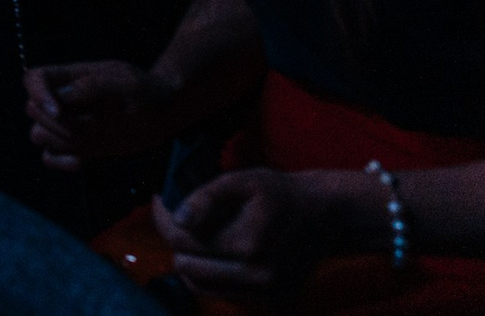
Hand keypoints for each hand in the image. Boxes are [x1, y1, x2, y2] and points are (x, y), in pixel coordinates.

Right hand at [24, 61, 183, 169]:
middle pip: (32, 109)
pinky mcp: (78, 147)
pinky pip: (50, 157)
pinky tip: (81, 162)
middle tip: (81, 128)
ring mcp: (69, 125)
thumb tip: (60, 98)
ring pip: (38, 134)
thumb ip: (93, 86)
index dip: (38, 94)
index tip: (58, 111)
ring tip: (83, 142)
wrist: (162, 113)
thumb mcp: (124, 82)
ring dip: (56, 141)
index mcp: (68, 77)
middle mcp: (62, 101)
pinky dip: (59, 162)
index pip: (34, 79)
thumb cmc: (145, 90)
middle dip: (51, 122)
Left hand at [152, 170, 366, 296]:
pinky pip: (222, 293)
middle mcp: (258, 279)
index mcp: (249, 247)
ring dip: (192, 260)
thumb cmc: (280, 195)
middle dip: (178, 240)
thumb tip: (178, 219)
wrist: (324, 217)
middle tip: (182, 217)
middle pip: (186, 267)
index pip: (182, 241)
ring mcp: (266, 296)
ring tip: (201, 235)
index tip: (160, 201)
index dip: (163, 218)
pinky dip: (213, 274)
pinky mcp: (271, 303)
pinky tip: (221, 251)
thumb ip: (206, 198)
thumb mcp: (242, 181)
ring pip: (200, 285)